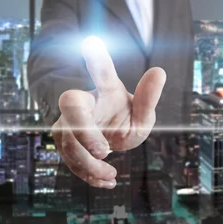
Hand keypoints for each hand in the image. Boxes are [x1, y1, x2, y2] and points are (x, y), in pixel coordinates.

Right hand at [52, 36, 165, 188]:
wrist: (107, 140)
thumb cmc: (124, 120)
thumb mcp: (142, 116)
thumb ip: (148, 99)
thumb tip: (160, 71)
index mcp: (105, 90)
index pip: (102, 72)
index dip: (97, 59)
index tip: (91, 41)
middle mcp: (82, 102)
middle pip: (70, 105)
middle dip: (83, 130)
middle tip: (104, 151)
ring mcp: (67, 122)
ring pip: (67, 140)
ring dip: (88, 163)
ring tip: (112, 175)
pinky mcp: (63, 143)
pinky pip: (69, 160)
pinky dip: (88, 175)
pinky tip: (107, 181)